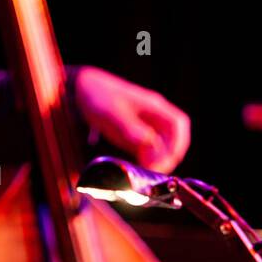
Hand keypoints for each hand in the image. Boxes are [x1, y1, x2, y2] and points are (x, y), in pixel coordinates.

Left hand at [72, 67, 189, 173]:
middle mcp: (154, 115)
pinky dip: (148, 160)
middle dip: (169, 156)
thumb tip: (150, 144)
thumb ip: (131, 130)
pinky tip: (139, 167)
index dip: (177, 144)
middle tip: (155, 171)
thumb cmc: (98, 97)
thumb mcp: (112, 114)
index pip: (178, 125)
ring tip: (146, 172)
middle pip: (173, 138)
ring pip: (162, 145)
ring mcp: (146, 125)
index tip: (166, 160)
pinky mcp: (136, 133)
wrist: (83, 89)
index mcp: (153, 107)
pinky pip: (149, 149)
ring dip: (159, 160)